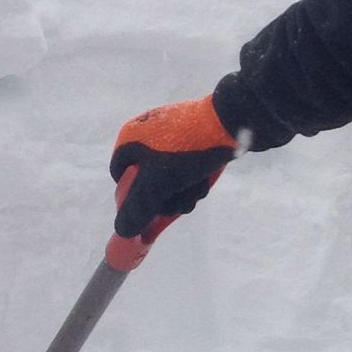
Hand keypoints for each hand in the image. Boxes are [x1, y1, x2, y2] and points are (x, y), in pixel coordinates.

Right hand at [109, 94, 236, 235]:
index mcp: (131, 139)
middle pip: (148, 182)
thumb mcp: (157, 184)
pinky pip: (186, 168)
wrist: (231, 121)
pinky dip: (193, 180)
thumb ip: (137, 208)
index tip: (150, 209)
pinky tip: (204, 180)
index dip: (133, 197)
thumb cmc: (187, 151)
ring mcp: (170, 136)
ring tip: (196, 189)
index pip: (120, 176)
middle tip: (180, 202)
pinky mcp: (192, 140)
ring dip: (183, 193)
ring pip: (170, 179)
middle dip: (166, 199)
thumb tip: (122, 230)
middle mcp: (147, 135)